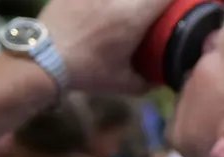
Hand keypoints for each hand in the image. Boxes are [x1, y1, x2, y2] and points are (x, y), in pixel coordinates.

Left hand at [35, 0, 178, 92]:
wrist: (43, 57)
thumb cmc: (87, 70)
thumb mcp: (124, 82)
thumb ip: (148, 79)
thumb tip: (162, 76)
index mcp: (134, 16)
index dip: (176, 0)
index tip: (181, 6)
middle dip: (155, 2)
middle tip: (159, 9)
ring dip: (134, 2)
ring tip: (132, 11)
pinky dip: (110, 2)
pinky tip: (106, 9)